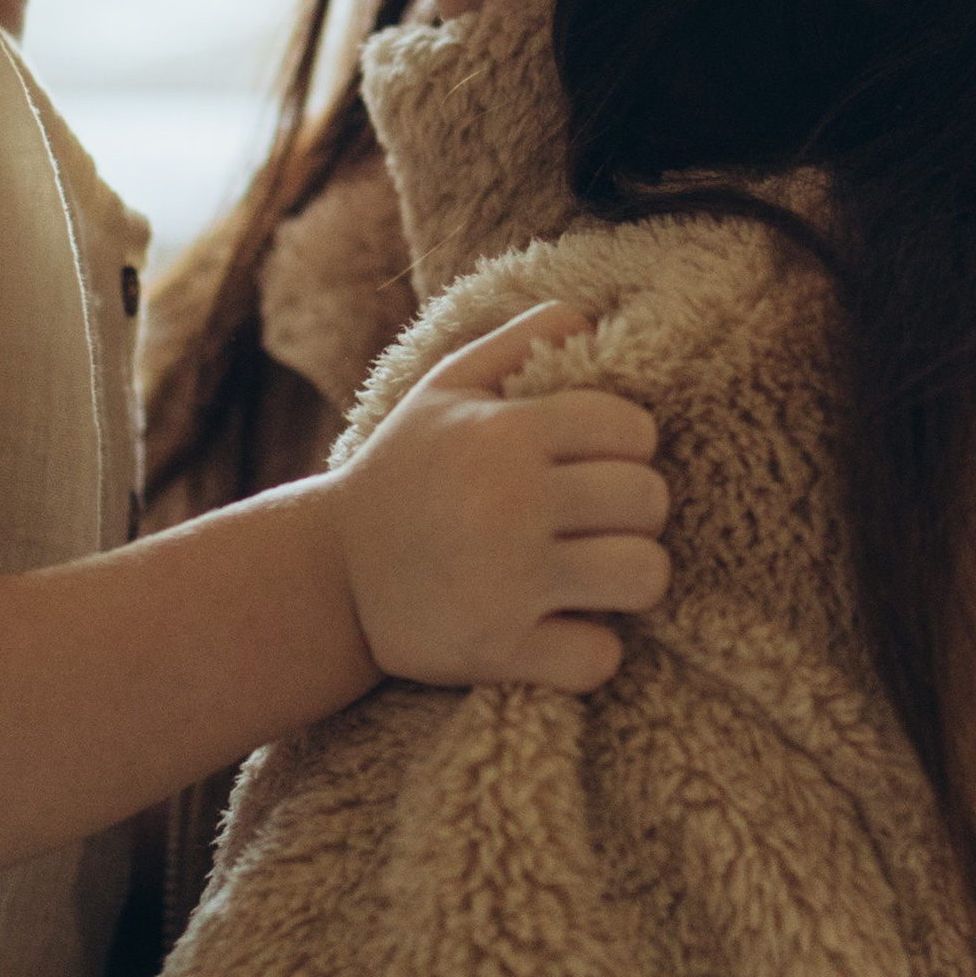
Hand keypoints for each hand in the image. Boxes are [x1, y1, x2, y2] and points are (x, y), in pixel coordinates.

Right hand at [330, 301, 669, 693]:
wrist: (326, 575)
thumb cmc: (401, 474)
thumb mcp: (444, 389)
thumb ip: (517, 341)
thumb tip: (590, 317)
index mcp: (504, 433)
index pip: (633, 430)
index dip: (626, 449)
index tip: (593, 469)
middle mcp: (510, 502)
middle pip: (649, 500)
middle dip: (633, 513)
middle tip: (593, 524)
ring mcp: (507, 581)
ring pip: (645, 575)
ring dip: (627, 579)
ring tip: (591, 577)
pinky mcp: (499, 650)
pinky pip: (600, 658)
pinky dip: (587, 652)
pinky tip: (557, 633)